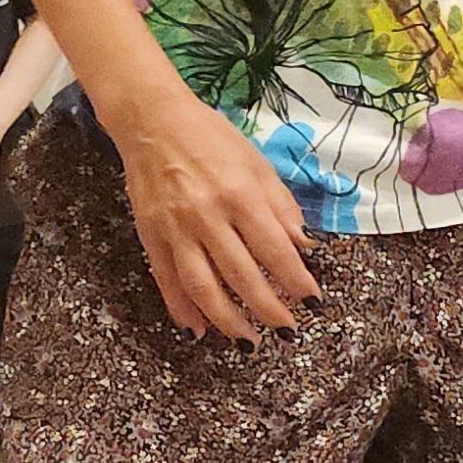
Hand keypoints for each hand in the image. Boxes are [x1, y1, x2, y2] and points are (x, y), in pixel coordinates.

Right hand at [116, 91, 319, 338]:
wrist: (152, 121)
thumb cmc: (212, 138)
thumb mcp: (258, 163)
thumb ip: (282, 207)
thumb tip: (305, 247)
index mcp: (240, 195)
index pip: (274, 249)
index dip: (295, 280)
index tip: (313, 302)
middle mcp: (207, 216)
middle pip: (241, 275)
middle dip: (267, 309)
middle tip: (287, 332)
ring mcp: (174, 228)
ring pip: (202, 286)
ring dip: (226, 320)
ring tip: (247, 342)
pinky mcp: (149, 235)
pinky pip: (166, 280)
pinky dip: (182, 309)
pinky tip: (198, 330)